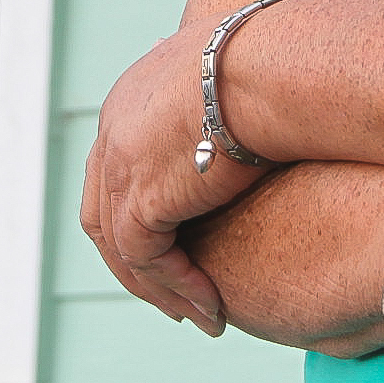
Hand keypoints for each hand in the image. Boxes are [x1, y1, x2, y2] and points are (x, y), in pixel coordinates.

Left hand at [81, 25, 266, 335]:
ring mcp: (119, 166)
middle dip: (139, 260)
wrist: (271, 71)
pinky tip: (213, 307)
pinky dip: (177, 286)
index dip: (142, 213)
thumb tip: (240, 92)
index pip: (117, 169)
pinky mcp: (139, 200)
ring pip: (124, 247)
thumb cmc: (276, 68)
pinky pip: (148, 261)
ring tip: (201, 314)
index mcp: (129, 100)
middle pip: (106, 212)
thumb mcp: (232, 74)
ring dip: (160, 287)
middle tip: (177, 293)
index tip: (178, 246)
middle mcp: (113, 131)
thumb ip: (219, 92)